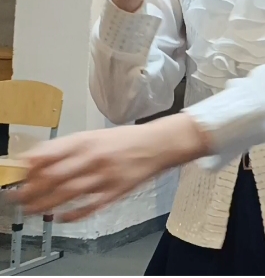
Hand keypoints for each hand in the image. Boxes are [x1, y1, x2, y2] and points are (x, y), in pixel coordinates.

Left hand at [9, 114, 208, 221]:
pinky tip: (61, 218)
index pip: (48, 154)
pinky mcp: (117, 191)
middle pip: (54, 176)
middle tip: (18, 198)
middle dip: (31, 190)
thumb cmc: (125, 140)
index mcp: (85, 141)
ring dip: (46, 204)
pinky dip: (74, 215)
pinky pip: (91, 206)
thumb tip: (36, 159)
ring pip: (68, 193)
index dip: (28, 167)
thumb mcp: (94, 135)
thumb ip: (67, 147)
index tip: (16, 175)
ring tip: (32, 210)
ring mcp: (105, 176)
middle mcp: (93, 157)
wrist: (159, 144)